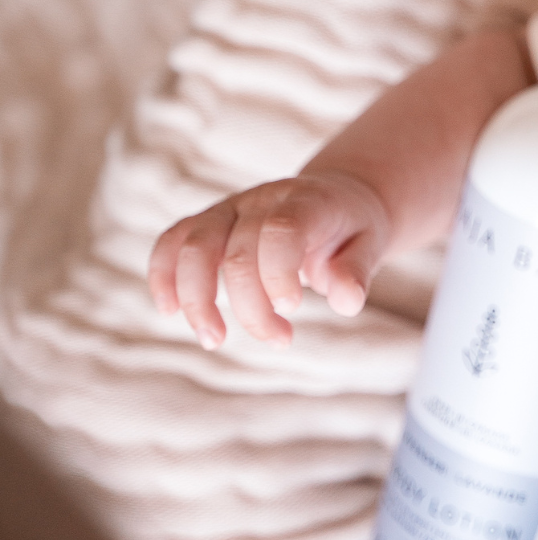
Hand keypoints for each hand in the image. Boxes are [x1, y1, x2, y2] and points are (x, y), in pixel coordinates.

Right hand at [148, 171, 390, 349]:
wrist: (337, 199)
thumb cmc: (352, 228)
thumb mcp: (372, 244)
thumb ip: (357, 271)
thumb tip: (348, 303)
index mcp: (308, 201)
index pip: (280, 230)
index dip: (277, 274)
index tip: (291, 309)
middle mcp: (264, 198)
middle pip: (237, 252)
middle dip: (251, 308)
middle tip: (280, 340)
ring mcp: (232, 207)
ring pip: (194, 245)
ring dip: (197, 299)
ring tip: (215, 340)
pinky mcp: (210, 222)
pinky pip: (173, 240)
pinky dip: (163, 274)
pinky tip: (170, 310)